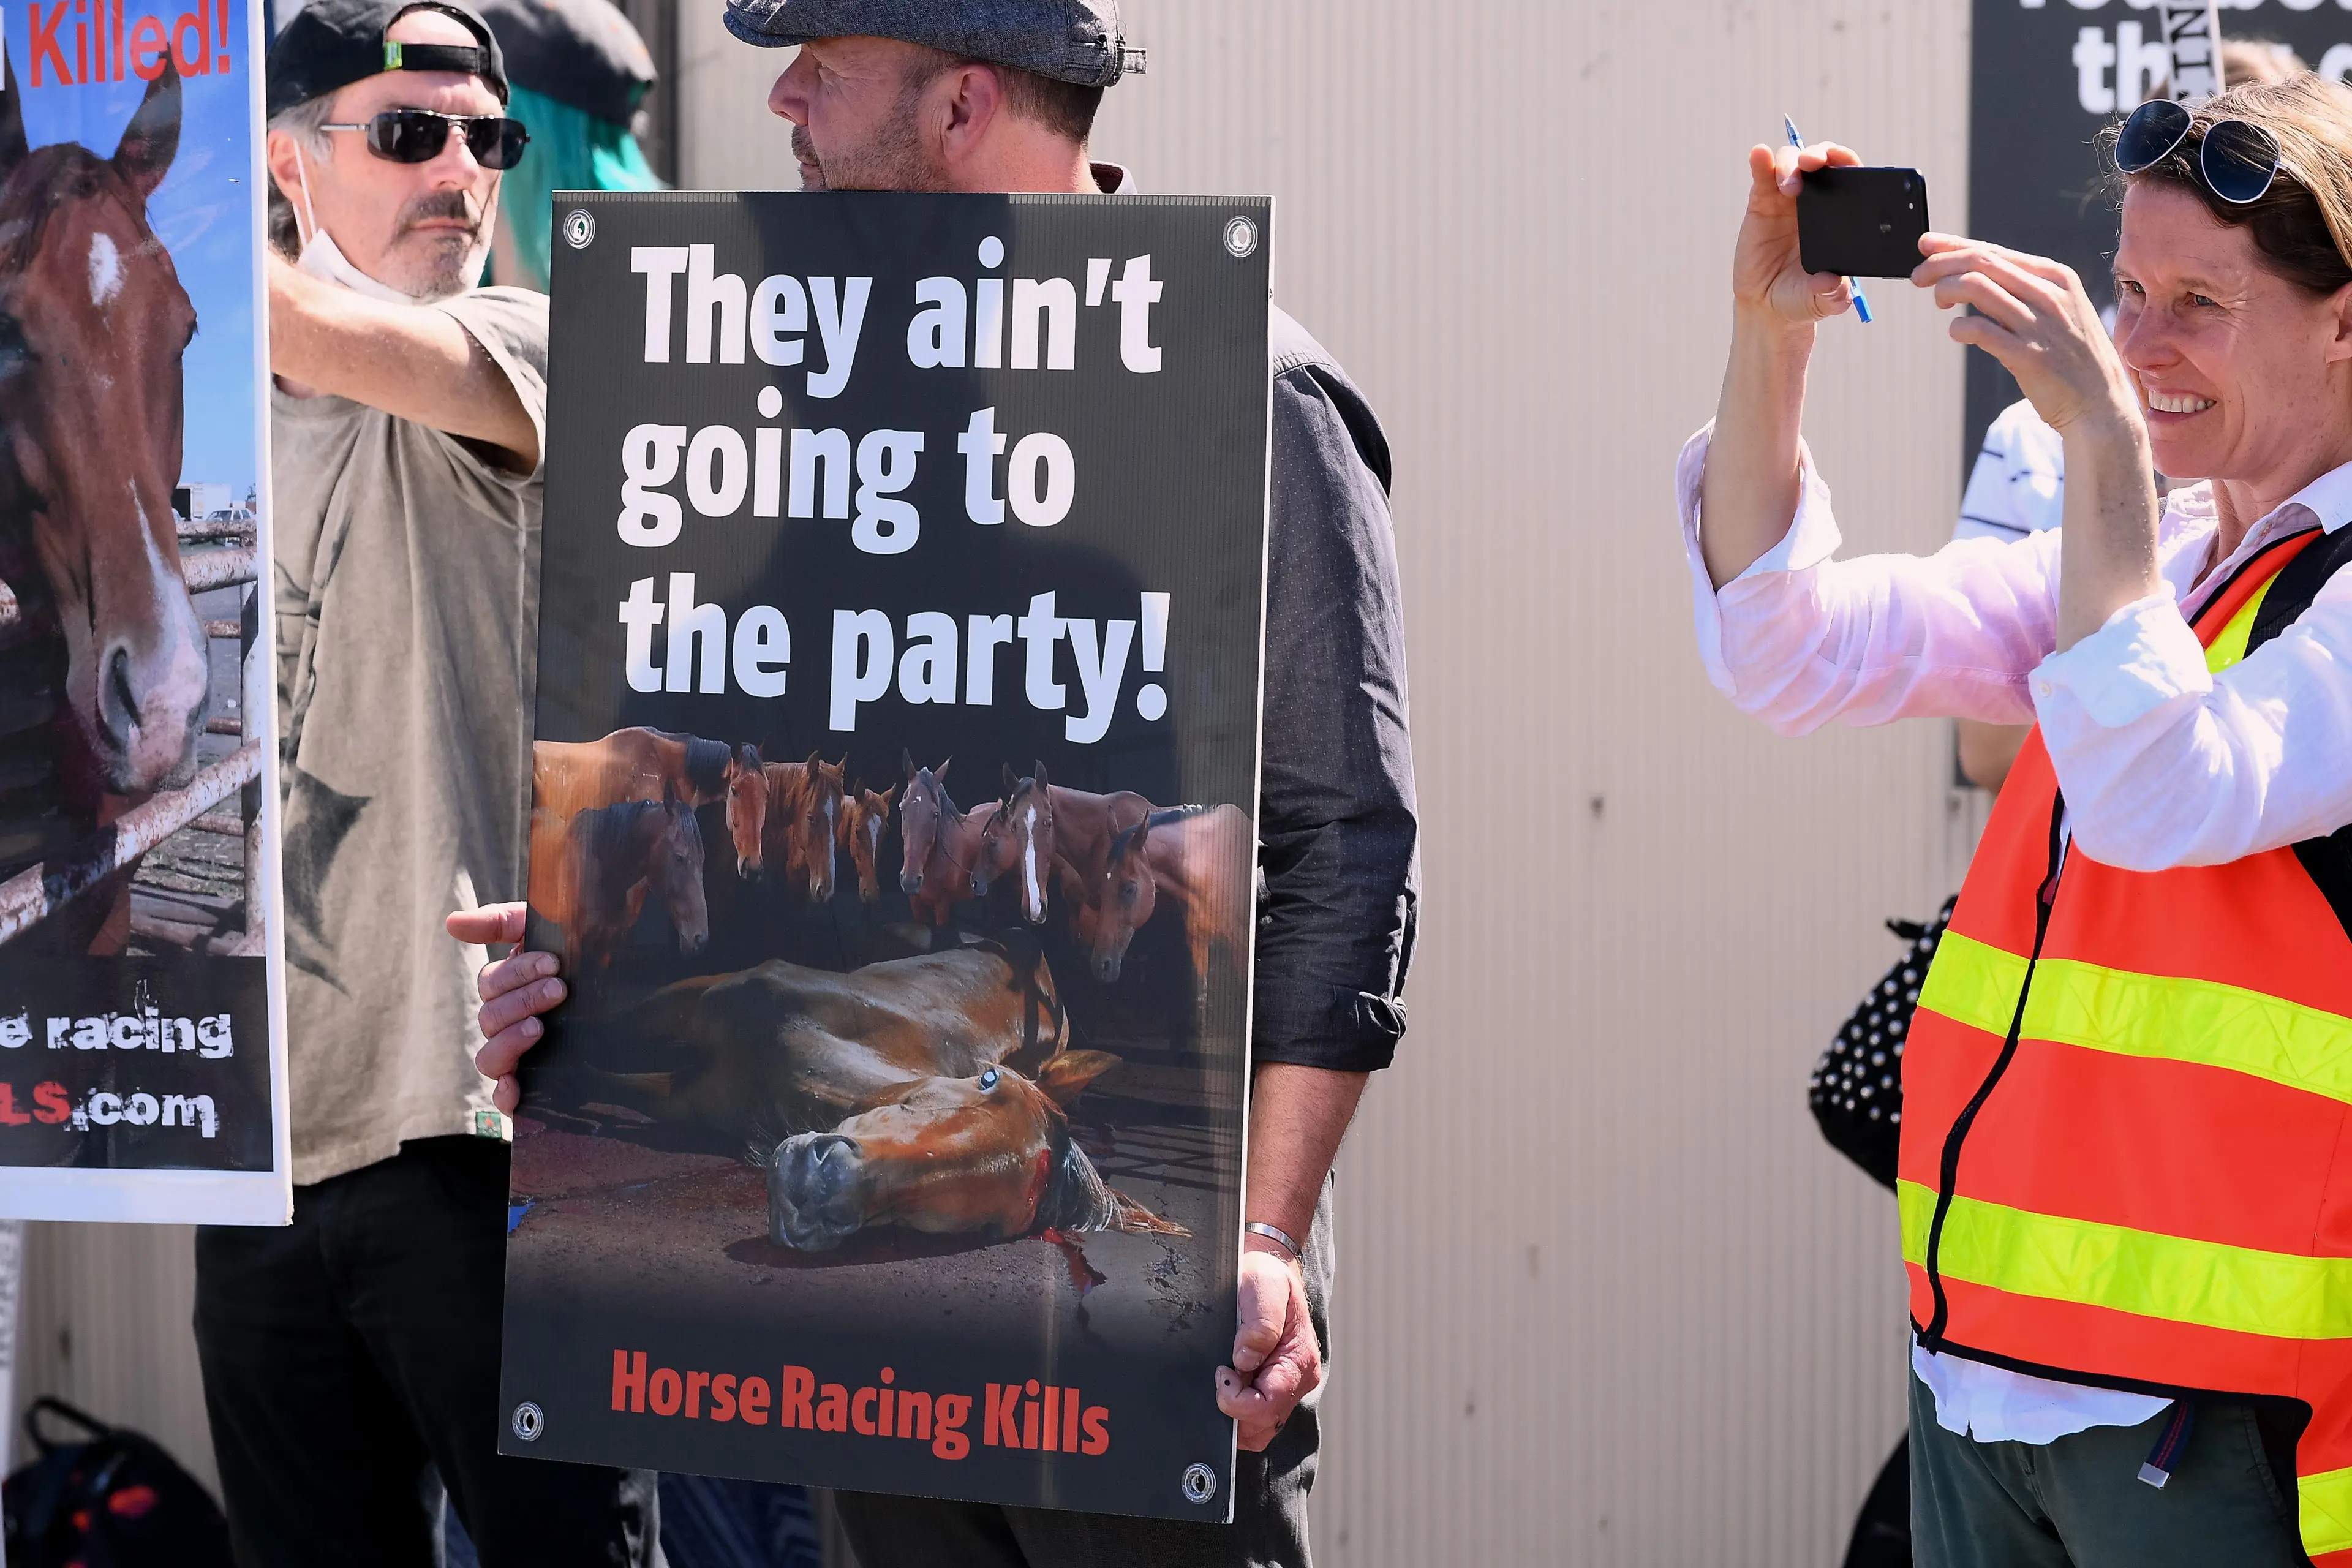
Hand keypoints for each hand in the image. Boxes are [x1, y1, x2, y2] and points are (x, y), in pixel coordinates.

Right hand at [445, 900, 563, 1114]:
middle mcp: (506, 1024)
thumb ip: (502, 922)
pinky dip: (504, 1094)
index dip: (517, 972)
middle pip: (490, 1017)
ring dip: (509, 1041)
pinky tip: (515, 1086)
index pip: (491, 983)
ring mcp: (517, 1056)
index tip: (553, 963)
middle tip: (560, 989)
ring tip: (540, 1027)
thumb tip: (451, 922)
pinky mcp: (533, 1086)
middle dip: (523, 1000)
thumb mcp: (548, 931)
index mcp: (507, 988)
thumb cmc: (583, 956)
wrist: (634, 994)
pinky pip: (503, 1098)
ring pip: (488, 1057)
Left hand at [1215, 1238, 1319, 1450]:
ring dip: (1235, 1414)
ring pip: (1257, 1429)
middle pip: (1261, 1426)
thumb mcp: (1263, 1289)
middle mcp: (1297, 1380)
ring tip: (1226, 1376)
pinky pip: (1254, 1419)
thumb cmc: (1266, 1278)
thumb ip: (1259, 1326)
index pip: (1266, 1407)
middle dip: (1233, 1410)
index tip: (1221, 1372)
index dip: (1236, 1401)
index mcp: (1298, 1362)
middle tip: (1222, 1372)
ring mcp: (1286, 1387)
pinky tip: (1228, 1382)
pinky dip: (1236, 1410)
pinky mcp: (1272, 1388)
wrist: (1267, 1271)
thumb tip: (1244, 1362)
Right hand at [1730, 140, 1861, 326]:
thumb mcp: (1823, 301)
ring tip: (1789, 186)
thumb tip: (1833, 282)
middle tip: (1813, 165)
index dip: (1848, 162)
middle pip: (1820, 161)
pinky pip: (1762, 175)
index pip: (1849, 176)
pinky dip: (1761, 162)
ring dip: (1790, 164)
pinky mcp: (1760, 203)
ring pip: (1791, 162)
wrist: (1768, 306)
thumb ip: (1832, 294)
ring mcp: (1786, 199)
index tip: (1845, 165)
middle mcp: (1816, 200)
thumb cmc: (1803, 298)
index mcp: (1840, 214)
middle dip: (1819, 154)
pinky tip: (1759, 155)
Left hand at [1912, 235, 2137, 436]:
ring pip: (1978, 288)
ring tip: (1939, 302)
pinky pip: (1981, 330)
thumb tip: (1972, 272)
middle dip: (1941, 265)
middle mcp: (2049, 295)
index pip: (1995, 251)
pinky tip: (1956, 332)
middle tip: (1918, 277)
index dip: (1955, 245)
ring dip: (1946, 290)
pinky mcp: (2029, 356)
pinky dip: (1960, 327)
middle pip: (1982, 263)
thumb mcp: (2057, 310)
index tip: (1926, 245)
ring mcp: (2040, 325)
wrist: (2100, 402)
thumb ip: (2021, 290)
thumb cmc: (2070, 355)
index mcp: (2055, 277)